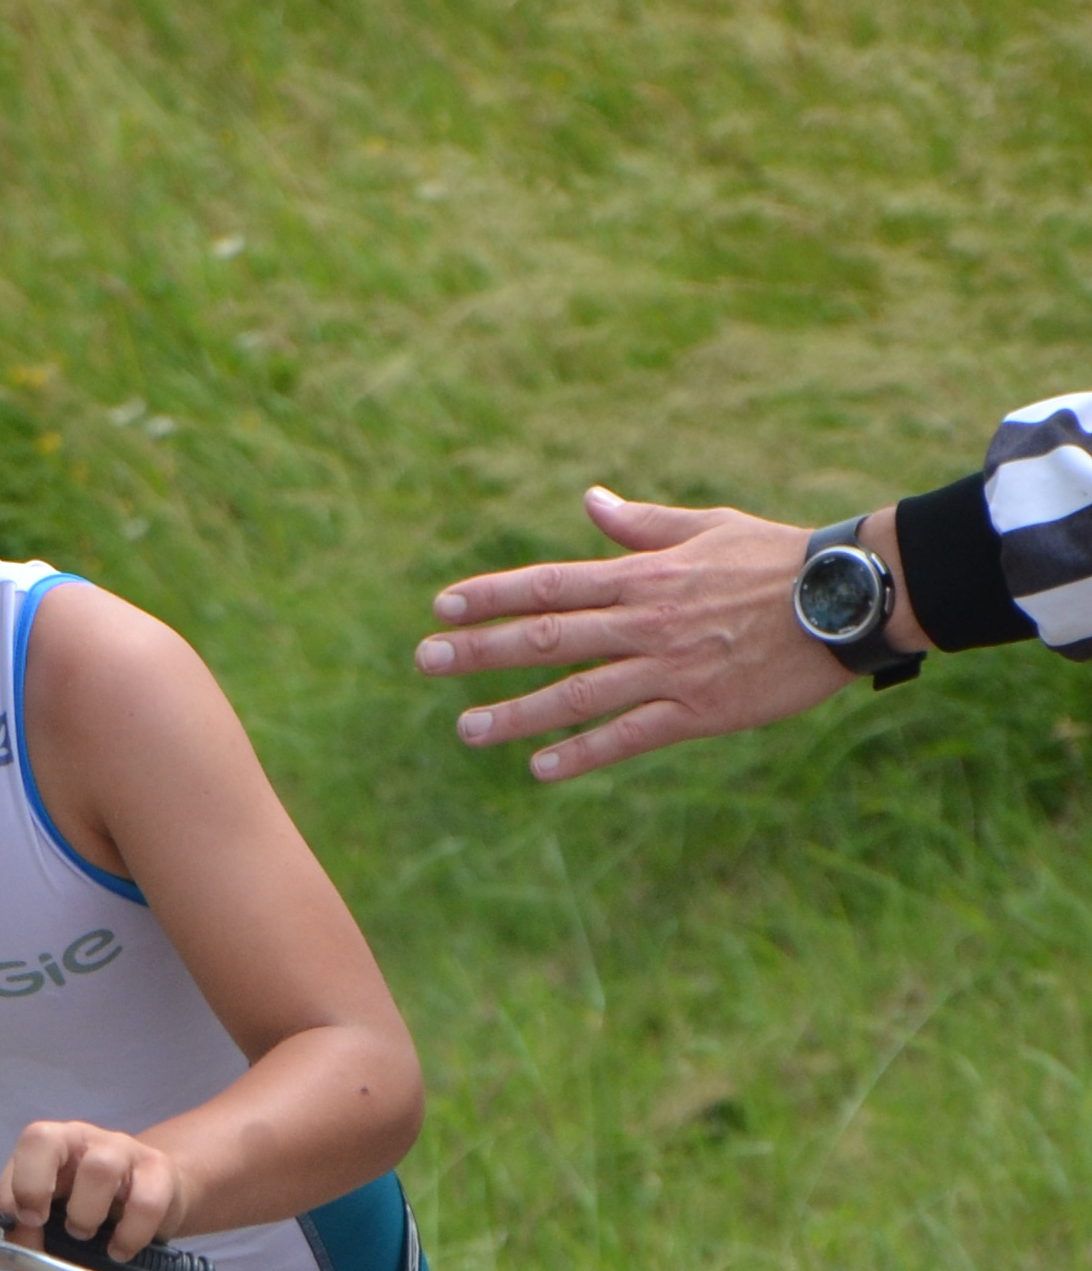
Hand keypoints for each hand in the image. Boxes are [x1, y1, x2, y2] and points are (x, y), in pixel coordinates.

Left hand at [0, 1120, 187, 1256]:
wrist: (156, 1192)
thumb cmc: (93, 1203)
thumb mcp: (54, 1215)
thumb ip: (19, 1237)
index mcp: (48, 1146)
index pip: (21, 1150)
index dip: (13, 1188)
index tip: (17, 1224)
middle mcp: (80, 1140)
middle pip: (46, 1138)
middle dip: (33, 1185)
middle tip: (40, 1223)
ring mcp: (122, 1151)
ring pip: (99, 1168)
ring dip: (84, 1212)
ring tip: (83, 1235)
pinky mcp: (159, 1174)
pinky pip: (145, 1202)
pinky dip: (129, 1234)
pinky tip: (119, 1251)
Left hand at [417, 488, 868, 780]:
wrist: (847, 598)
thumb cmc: (777, 558)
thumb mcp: (707, 527)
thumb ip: (642, 524)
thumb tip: (589, 502)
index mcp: (644, 577)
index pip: (550, 583)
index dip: (491, 596)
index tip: (443, 607)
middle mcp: (646, 623)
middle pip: (547, 637)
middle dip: (481, 651)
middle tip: (425, 661)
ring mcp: (670, 669)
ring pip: (577, 694)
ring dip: (516, 713)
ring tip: (465, 728)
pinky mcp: (699, 711)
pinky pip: (630, 735)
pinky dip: (583, 752)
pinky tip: (540, 768)